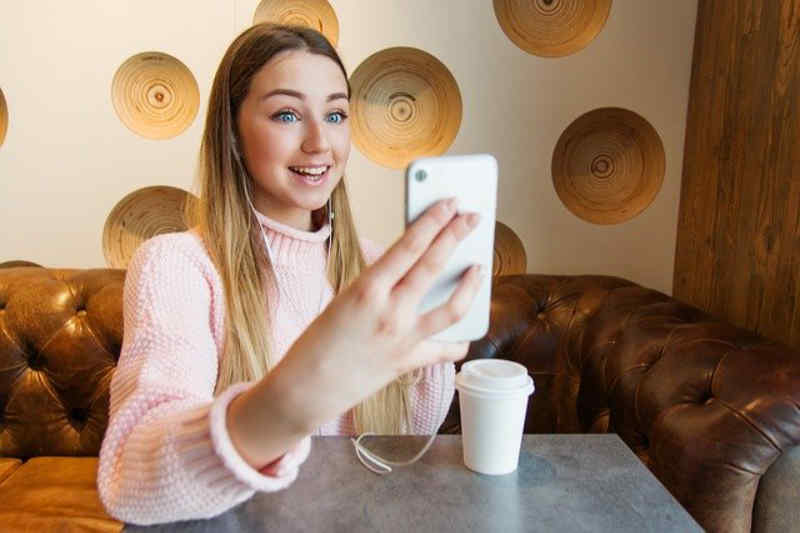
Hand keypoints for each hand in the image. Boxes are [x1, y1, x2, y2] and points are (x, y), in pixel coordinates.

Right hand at [274, 197, 482, 430]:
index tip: (450, 203)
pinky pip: (444, 349)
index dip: (433, 220)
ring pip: (452, 307)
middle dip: (457, 235)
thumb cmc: (317, 342)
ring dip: (471, 285)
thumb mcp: (343, 299)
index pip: (409, 245)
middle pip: (433, 265)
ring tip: (480, 268)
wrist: (305, 389)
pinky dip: (457, 341)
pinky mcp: (409, 362)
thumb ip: (377, 283)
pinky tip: (465, 334)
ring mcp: (403, 339)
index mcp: (366, 289)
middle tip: (472, 217)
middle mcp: (389, 311)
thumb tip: (406, 265)